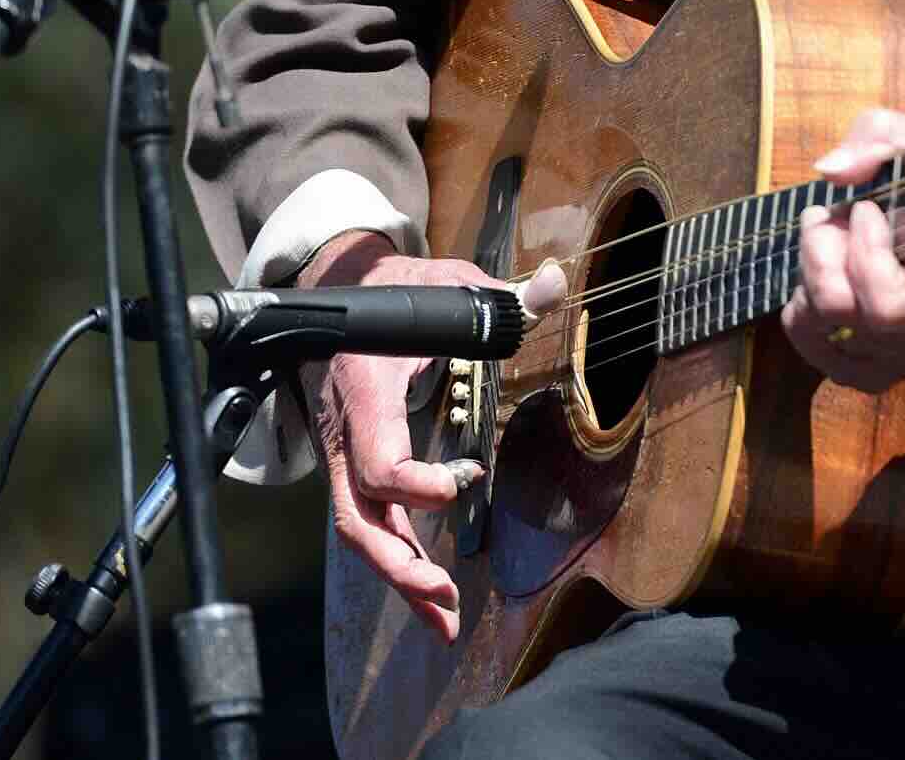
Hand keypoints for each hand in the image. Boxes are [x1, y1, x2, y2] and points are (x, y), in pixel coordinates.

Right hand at [295, 230, 562, 641]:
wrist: (347, 289)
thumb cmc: (404, 291)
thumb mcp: (451, 284)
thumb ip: (504, 297)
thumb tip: (557, 285)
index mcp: (365, 388)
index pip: (375, 456)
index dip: (413, 481)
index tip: (464, 480)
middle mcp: (347, 431)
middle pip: (357, 514)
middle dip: (398, 560)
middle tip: (445, 594)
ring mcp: (348, 454)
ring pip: (360, 530)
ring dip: (400, 579)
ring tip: (445, 621)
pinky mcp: (359, 469)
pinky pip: (374, 525)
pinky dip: (400, 563)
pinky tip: (433, 598)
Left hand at [781, 107, 904, 391]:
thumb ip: (882, 139)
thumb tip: (829, 170)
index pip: (889, 300)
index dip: (863, 253)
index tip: (866, 209)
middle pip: (847, 315)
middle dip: (821, 256)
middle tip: (826, 216)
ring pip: (825, 336)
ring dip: (809, 277)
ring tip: (826, 240)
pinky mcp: (880, 372)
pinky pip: (817, 355)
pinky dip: (804, 312)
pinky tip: (823, 276)